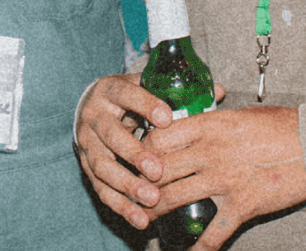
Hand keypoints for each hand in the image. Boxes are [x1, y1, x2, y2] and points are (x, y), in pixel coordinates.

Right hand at [73, 74, 168, 228]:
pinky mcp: (86, 167)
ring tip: (153, 199)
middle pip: (111, 134)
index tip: (167, 118)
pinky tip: (140, 219)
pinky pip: (101, 188)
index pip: (126, 94)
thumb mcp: (146, 87)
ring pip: (103, 166)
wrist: (91, 109)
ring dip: (127, 185)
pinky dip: (120, 205)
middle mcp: (94, 116)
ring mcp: (88, 143)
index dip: (145, 106)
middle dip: (134, 153)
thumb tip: (219, 91)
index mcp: (110, 90)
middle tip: (158, 171)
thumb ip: (178, 92)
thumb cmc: (128, 99)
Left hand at [143, 104, 305, 249]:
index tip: (137, 158)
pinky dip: (199, 247)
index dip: (141, 150)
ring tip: (144, 218)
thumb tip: (194, 122)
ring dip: (154, 211)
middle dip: (139, 183)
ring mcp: (224, 180)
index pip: (158, 137)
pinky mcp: (242, 205)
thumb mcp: (241, 113)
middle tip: (131, 191)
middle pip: (158, 169)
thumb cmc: (283, 125)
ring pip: (174, 198)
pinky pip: (213, 232)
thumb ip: (213, 120)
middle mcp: (209, 153)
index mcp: (208, 126)